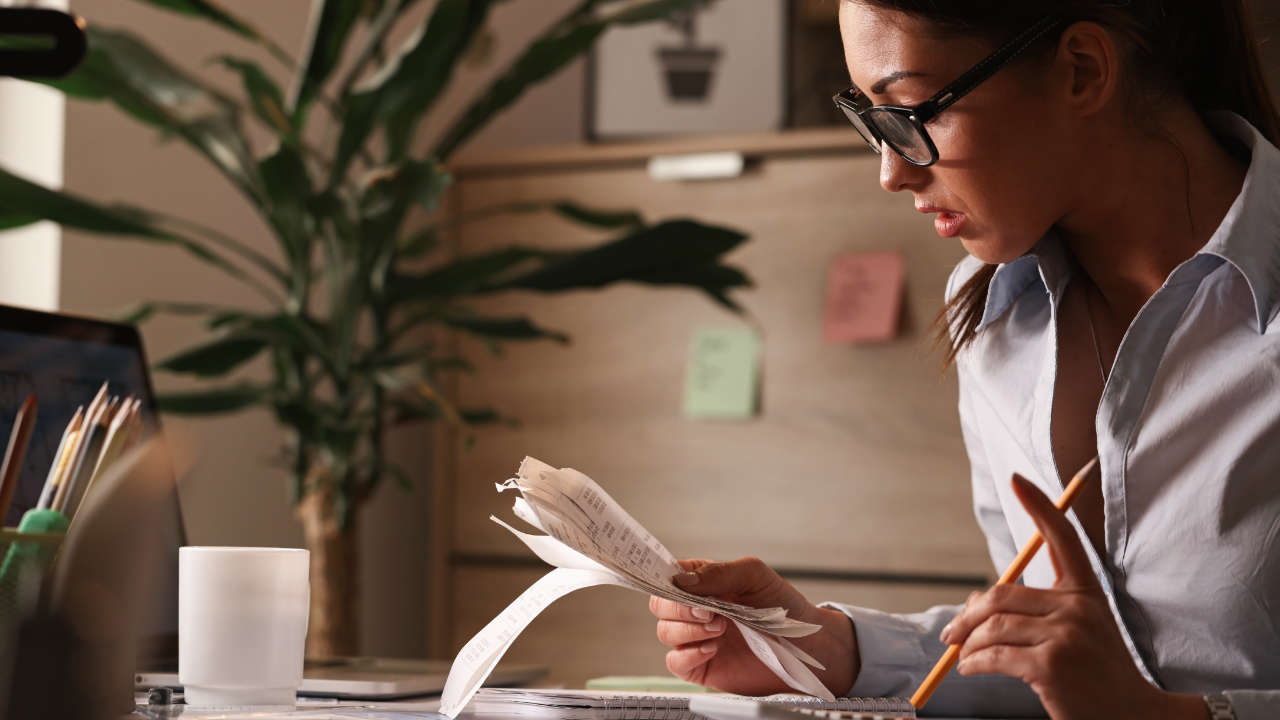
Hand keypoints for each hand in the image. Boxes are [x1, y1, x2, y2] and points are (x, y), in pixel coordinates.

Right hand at [648, 557, 857, 695]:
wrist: (806, 646)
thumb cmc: (784, 607)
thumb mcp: (754, 576)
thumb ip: (718, 573)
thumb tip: (682, 580)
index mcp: (705, 583)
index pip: (669, 576)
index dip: (664, 578)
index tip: (674, 583)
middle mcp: (696, 610)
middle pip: (661, 605)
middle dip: (679, 607)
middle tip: (709, 610)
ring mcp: (697, 638)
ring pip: (665, 632)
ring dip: (688, 629)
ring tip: (720, 628)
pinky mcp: (701, 666)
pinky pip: (676, 661)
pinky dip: (689, 654)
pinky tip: (713, 648)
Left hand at [940, 474, 1207, 719]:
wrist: (1132, 715)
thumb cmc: (1096, 672)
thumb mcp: (1075, 630)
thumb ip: (1033, 610)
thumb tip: (973, 603)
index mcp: (1086, 591)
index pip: (1062, 537)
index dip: (1040, 506)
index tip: (1017, 479)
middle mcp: (1078, 606)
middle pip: (1002, 593)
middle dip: (968, 615)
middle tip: (951, 634)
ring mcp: (1067, 635)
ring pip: (994, 626)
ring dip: (969, 643)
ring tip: (962, 655)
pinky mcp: (1052, 665)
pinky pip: (995, 655)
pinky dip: (975, 662)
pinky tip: (970, 667)